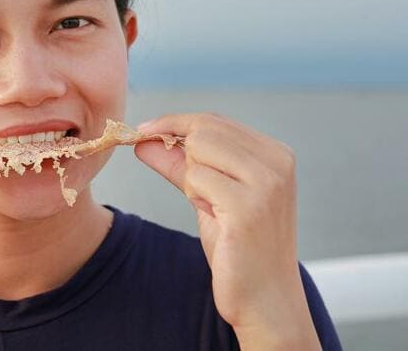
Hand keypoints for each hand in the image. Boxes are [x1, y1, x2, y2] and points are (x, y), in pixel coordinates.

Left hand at [134, 113, 316, 342]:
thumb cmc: (237, 247)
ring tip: (211, 207)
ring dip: (191, 179)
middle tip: (189, 187)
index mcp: (275, 154)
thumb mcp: (207, 195)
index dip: (175, 122)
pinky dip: (194, 194)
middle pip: (204, 129)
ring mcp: (266, 183)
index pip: (214, 120)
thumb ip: (178, 164)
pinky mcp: (247, 206)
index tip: (144, 129)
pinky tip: (215, 217)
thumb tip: (142, 139)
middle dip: (180, 151)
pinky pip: (196, 178)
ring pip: (198, 150)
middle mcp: (276, 162)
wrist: (265, 298)